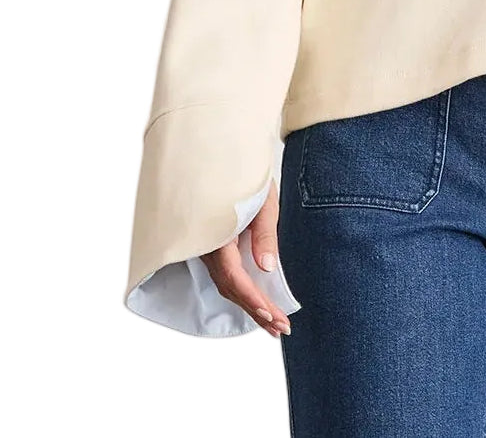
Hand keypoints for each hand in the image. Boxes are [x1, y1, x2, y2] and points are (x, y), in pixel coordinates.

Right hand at [200, 179, 291, 337]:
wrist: (222, 157)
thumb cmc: (245, 174)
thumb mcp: (262, 199)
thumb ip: (263, 232)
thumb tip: (266, 267)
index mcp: (216, 234)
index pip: (233, 277)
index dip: (253, 299)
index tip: (273, 317)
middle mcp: (206, 245)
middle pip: (229, 287)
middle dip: (256, 310)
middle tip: (280, 328)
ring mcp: (205, 247)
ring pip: (225, 283)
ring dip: (249, 304)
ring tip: (273, 324)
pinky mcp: (210, 245)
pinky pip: (224, 274)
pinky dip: (241, 291)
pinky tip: (255, 302)